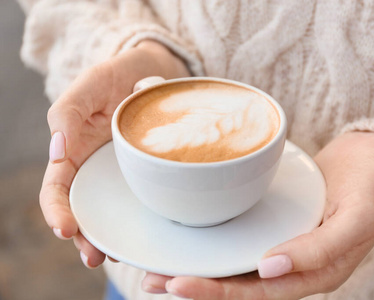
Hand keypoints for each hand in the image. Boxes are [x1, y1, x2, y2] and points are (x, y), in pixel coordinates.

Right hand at [39, 41, 189, 267]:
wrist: (151, 72)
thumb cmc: (114, 77)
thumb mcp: (87, 86)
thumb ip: (67, 113)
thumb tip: (57, 151)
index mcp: (73, 152)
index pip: (57, 189)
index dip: (56, 211)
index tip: (65, 228)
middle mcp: (96, 169)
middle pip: (84, 210)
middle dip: (84, 237)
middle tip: (95, 257)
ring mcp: (122, 173)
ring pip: (112, 211)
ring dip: (112, 236)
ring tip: (119, 255)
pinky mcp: (146, 172)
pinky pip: (141, 197)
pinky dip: (140, 217)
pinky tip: (149, 232)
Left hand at [141, 132, 373, 298]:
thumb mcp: (357, 218)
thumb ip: (319, 249)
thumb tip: (269, 268)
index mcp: (314, 273)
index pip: (257, 293)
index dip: (216, 292)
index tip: (177, 284)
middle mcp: (293, 264)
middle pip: (237, 283)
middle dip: (195, 284)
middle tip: (151, 278)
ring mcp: (283, 242)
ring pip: (235, 263)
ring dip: (198, 265)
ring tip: (158, 264)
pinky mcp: (275, 222)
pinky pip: (242, 238)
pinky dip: (215, 241)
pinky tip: (191, 235)